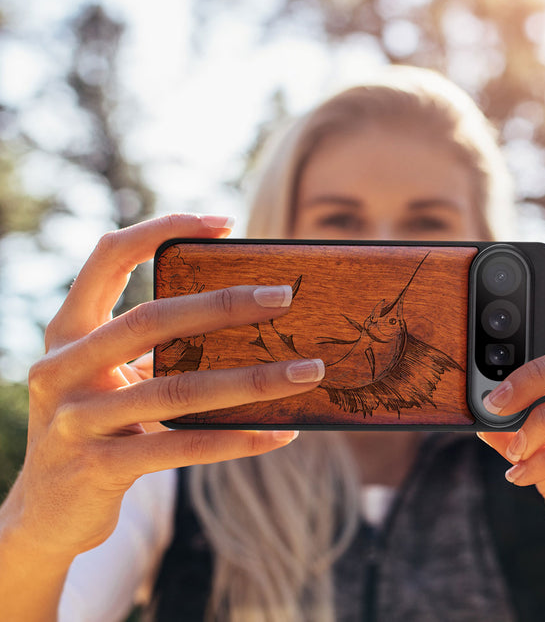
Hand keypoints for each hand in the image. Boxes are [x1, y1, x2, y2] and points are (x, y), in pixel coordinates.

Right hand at [3, 214, 324, 562]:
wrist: (46, 512)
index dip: (162, 229)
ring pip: (178, 390)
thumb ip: (155, 349)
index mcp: (68, 331)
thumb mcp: (111, 377)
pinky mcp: (98, 468)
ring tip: (307, 372)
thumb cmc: (97, 425)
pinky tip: (280, 433)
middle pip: (151, 320)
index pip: (108, 256)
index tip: (225, 223)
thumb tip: (247, 321)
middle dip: (223, 305)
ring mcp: (76, 420)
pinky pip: (182, 447)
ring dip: (252, 380)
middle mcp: (62, 368)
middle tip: (284, 297)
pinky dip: (237, 439)